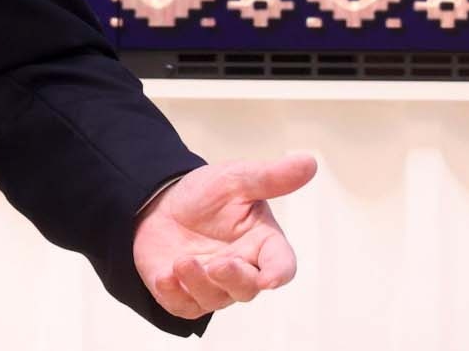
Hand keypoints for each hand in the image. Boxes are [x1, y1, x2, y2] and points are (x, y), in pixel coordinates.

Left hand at [132, 152, 316, 318]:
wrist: (160, 202)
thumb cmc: (206, 195)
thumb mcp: (236, 179)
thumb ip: (270, 177)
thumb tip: (309, 161)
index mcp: (261, 244)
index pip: (280, 265)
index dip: (278, 273)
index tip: (270, 278)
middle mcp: (241, 269)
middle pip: (247, 288)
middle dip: (233, 278)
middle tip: (217, 263)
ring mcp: (212, 285)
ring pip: (214, 299)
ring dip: (198, 284)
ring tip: (182, 262)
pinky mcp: (184, 293)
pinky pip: (182, 306)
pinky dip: (173, 295)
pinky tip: (163, 277)